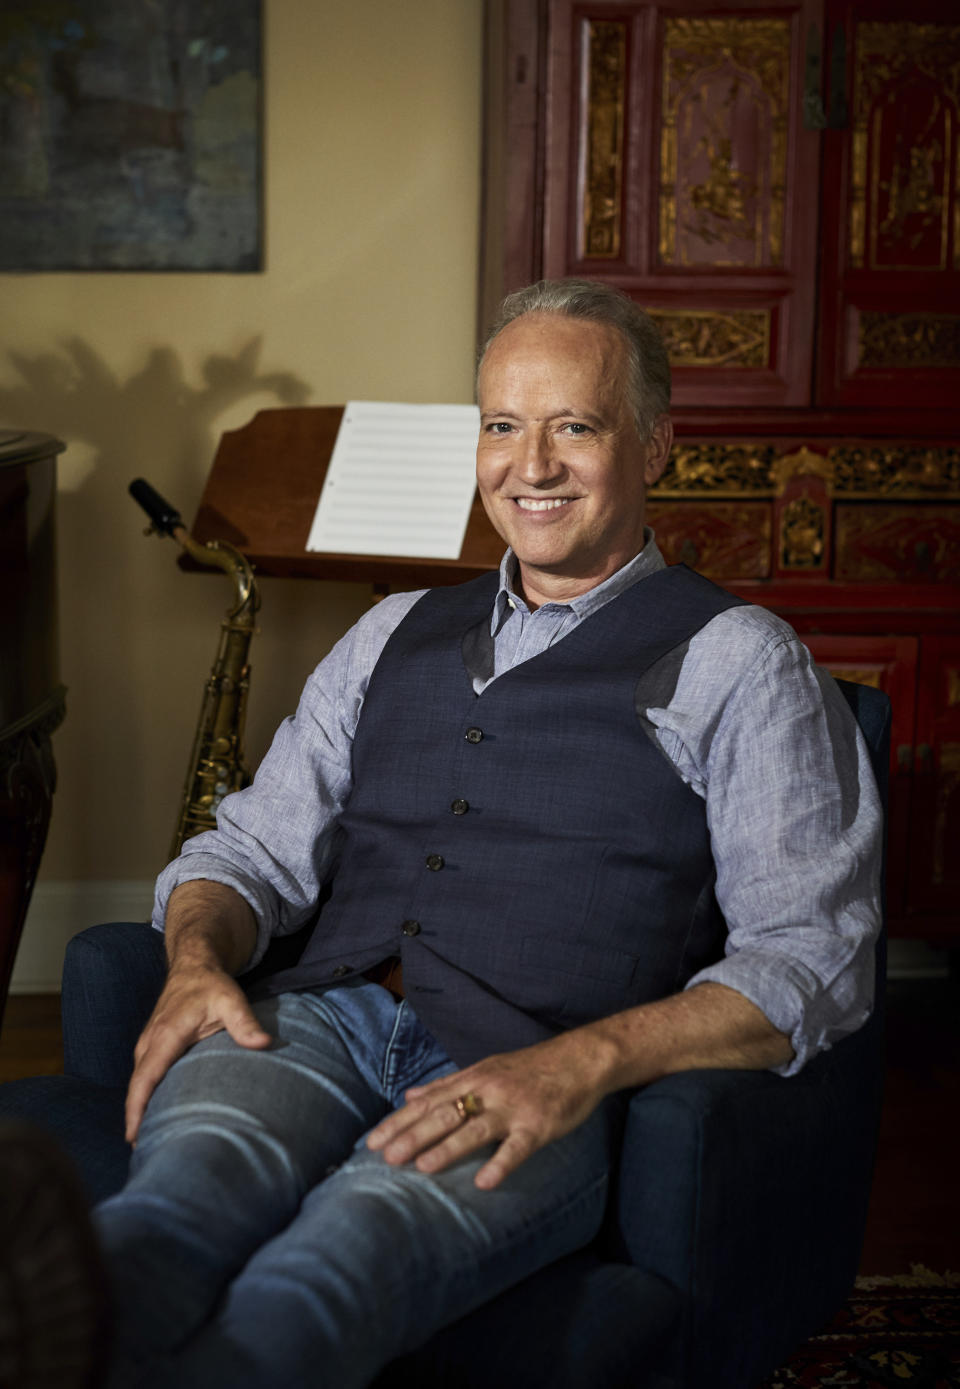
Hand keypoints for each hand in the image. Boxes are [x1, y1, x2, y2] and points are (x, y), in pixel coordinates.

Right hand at [125, 964, 270, 1144]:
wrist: (194, 964)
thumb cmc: (211, 984)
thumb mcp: (231, 999)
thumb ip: (244, 1022)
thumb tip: (264, 1043)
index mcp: (164, 1037)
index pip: (144, 1079)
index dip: (137, 1110)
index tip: (134, 1137)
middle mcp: (149, 1044)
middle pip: (137, 1089)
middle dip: (137, 1120)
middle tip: (146, 1154)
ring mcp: (147, 1046)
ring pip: (139, 1084)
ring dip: (140, 1111)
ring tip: (150, 1144)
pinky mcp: (151, 1048)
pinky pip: (144, 1078)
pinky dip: (145, 1098)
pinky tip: (155, 1117)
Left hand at [366, 1029, 615, 1189]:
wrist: (579, 1059)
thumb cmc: (530, 1068)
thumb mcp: (485, 1069)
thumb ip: (447, 1084)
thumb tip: (410, 1095)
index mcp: (473, 1079)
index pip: (428, 1101)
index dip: (399, 1121)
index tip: (372, 1141)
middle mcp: (487, 1091)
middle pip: (445, 1113)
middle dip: (413, 1135)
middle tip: (385, 1157)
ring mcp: (513, 1107)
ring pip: (475, 1128)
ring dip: (448, 1147)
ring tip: (422, 1167)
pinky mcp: (538, 1124)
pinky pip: (518, 1147)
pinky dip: (501, 1164)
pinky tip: (484, 1182)